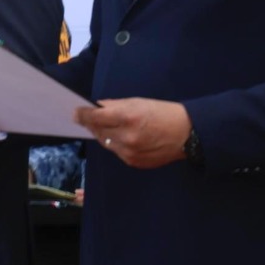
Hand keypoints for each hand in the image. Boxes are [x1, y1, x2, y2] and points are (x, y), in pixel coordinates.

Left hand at [75, 98, 191, 168]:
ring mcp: (129, 152)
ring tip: (109, 128)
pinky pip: (117, 152)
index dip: (83, 115)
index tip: (76, 113)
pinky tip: (123, 138)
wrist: (188, 135)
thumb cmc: (164, 113)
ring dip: (104, 135)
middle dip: (92, 124)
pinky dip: (116, 145)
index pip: (95, 117)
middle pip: (97, 131)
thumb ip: (114, 105)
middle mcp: (126, 137)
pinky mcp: (134, 162)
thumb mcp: (138, 102)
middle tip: (89, 119)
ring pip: (105, 143)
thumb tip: (96, 107)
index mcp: (127, 118)